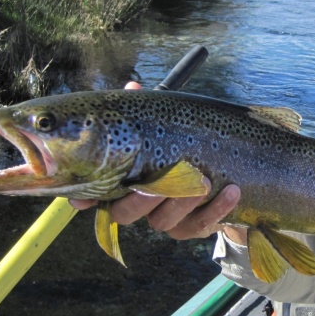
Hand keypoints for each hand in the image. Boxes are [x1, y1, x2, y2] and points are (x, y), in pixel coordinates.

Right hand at [68, 81, 244, 241]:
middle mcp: (139, 204)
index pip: (95, 193)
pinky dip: (217, 208)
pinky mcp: (191, 227)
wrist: (227, 176)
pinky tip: (232, 190)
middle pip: (124, 213)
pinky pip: (200, 225)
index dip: (84, 198)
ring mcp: (165, 218)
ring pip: (162, 221)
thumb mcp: (167, 126)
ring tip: (204, 180)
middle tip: (158, 183)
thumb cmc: (184, 146)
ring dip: (183, 200)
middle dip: (140, 200)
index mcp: (125, 181)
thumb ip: (147, 111)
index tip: (82, 199)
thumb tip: (133, 88)